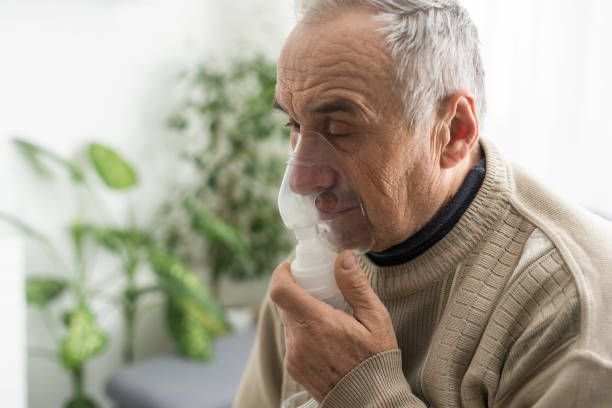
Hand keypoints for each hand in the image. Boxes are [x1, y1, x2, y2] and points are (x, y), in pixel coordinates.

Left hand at [270, 250, 397, 401]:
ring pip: (288, 322)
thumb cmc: (376, 360)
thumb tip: (342, 257)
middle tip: (319, 288)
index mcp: (318, 323)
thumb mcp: (375, 319)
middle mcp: (299, 340)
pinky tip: (325, 336)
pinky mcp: (294, 368)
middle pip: (284, 304)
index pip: (280, 291)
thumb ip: (355, 286)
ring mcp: (294, 356)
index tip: (291, 266)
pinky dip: (303, 331)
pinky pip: (292, 340)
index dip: (280, 273)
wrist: (370, 402)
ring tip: (328, 315)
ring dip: (301, 312)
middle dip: (297, 291)